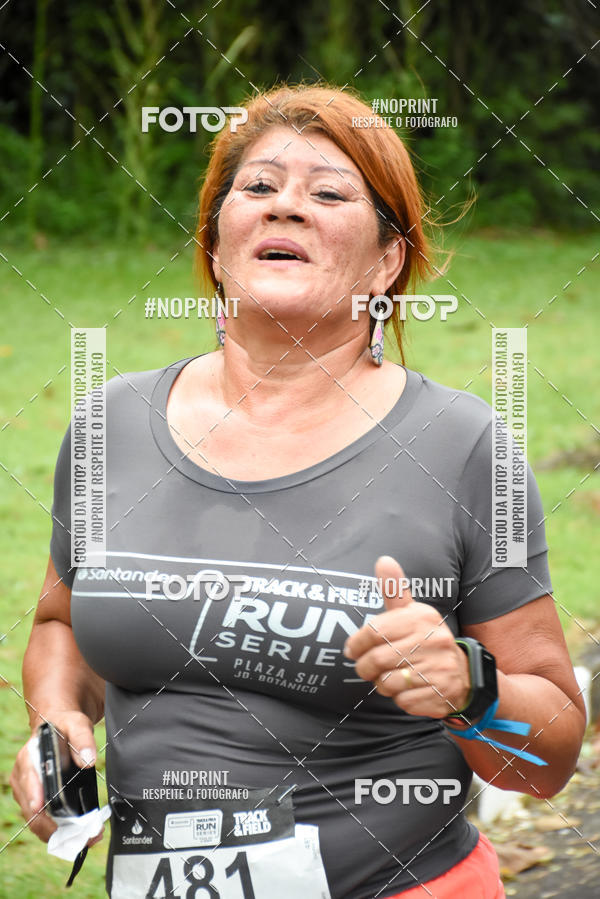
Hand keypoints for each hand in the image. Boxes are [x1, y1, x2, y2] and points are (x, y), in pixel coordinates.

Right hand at [10, 711, 101, 844]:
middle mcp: (22, 780)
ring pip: (38, 822)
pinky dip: (60, 830)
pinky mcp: (36, 801)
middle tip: (84, 836)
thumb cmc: (64, 726)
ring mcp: (27, 793)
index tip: (52, 820)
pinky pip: (44, 821)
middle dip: (56, 829)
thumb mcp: (76, 724)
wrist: (58, 726)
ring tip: (88, 837)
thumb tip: (88, 760)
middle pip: (33, 813)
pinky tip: (80, 833)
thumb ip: (83, 739)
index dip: (38, 803)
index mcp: (28, 760)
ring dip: (61, 834)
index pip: (29, 786)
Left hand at [344, 556, 470, 717]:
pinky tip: (407, 688)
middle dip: (365, 668)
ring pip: (387, 683)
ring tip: (389, 676)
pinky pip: (403, 701)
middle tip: (365, 668)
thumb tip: (383, 560)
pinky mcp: (440, 693)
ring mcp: (438, 668)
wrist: (463, 674)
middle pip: (377, 660)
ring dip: (382, 684)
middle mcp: (433, 641)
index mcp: (422, 618)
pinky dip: (399, 698)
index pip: (374, 631)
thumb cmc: (426, 640)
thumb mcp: (413, 613)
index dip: (356, 643)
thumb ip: (395, 590)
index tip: (351, 650)